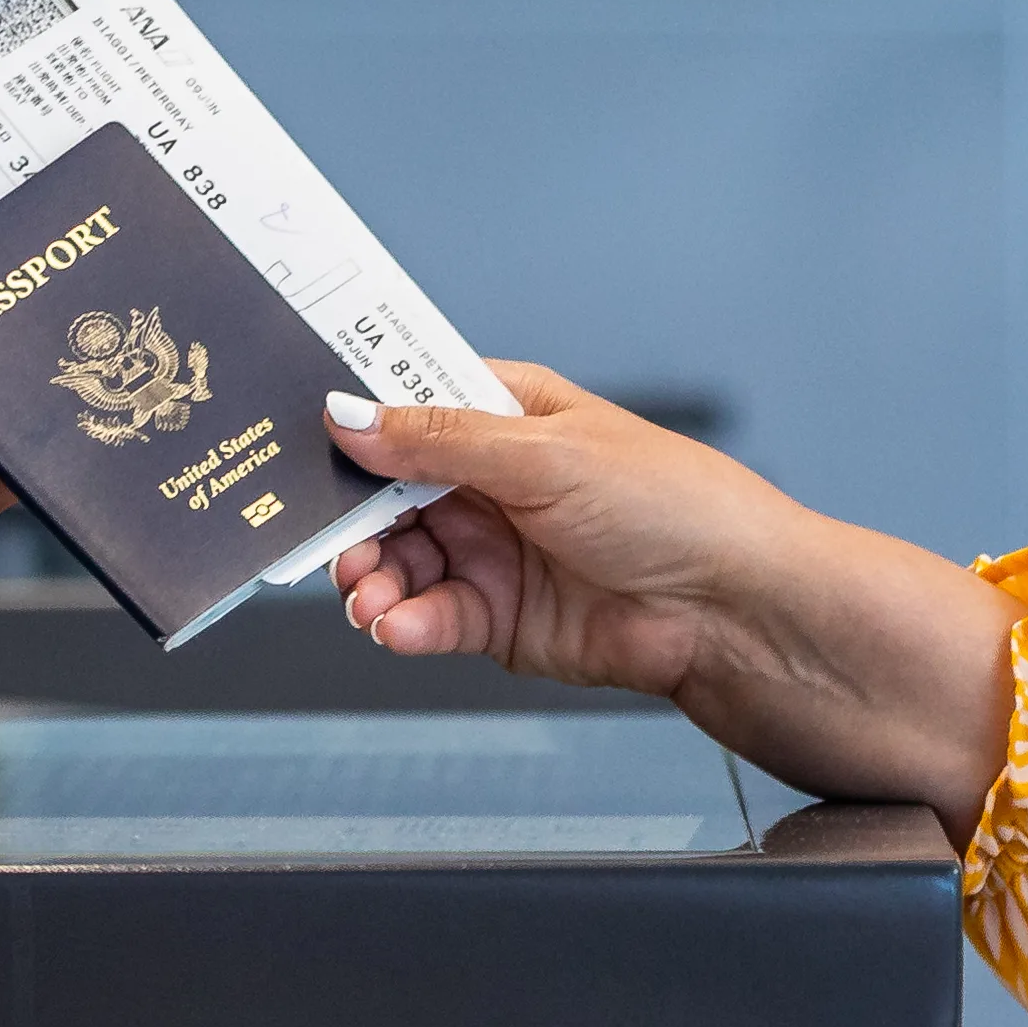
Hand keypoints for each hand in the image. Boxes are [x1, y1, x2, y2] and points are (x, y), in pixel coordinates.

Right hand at [324, 371, 1016, 824]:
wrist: (736, 611)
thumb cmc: (677, 507)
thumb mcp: (547, 454)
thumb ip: (438, 440)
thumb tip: (346, 415)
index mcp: (508, 412)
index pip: (408, 401)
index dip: (351, 414)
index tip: (291, 430)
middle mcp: (494, 478)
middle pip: (386, 489)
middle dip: (348, 514)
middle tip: (322, 537)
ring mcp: (495, 549)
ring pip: (398, 558)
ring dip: (370, 576)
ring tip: (364, 594)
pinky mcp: (501, 617)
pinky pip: (430, 616)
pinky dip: (405, 622)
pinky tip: (396, 625)